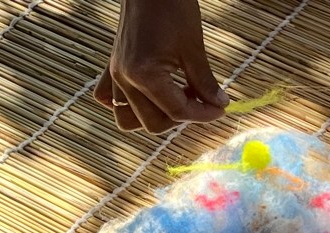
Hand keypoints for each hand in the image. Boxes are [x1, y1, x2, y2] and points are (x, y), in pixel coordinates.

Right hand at [94, 0, 228, 133]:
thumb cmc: (172, 6)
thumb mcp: (193, 47)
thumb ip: (205, 82)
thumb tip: (219, 105)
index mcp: (144, 74)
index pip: (177, 112)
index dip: (204, 114)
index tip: (221, 109)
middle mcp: (124, 79)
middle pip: (154, 124)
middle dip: (181, 118)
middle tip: (200, 101)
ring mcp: (115, 74)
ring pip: (128, 120)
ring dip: (154, 117)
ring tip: (176, 98)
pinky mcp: (112, 67)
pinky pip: (108, 99)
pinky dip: (127, 105)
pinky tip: (148, 94)